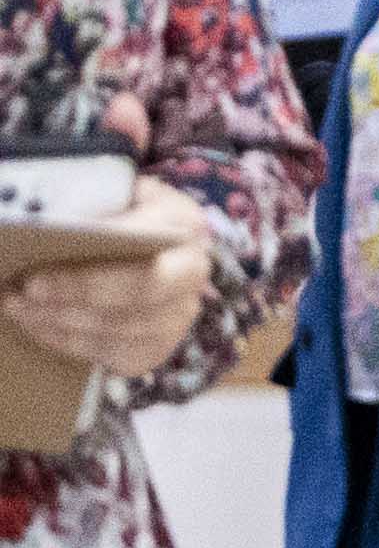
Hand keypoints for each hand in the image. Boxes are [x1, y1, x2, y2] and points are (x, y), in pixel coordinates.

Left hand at [3, 179, 211, 378]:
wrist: (131, 245)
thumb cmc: (112, 213)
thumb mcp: (106, 193)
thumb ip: (89, 201)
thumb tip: (53, 222)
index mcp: (182, 223)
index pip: (143, 252)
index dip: (90, 275)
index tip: (35, 281)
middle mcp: (193, 271)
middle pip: (141, 295)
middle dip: (75, 298)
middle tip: (21, 298)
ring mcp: (180, 313)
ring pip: (123, 330)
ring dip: (61, 322)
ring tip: (17, 308)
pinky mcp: (159, 346)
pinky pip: (114, 354)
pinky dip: (70, 342)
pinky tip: (39, 325)